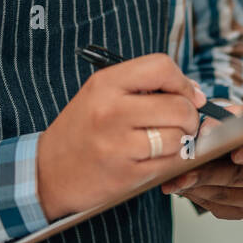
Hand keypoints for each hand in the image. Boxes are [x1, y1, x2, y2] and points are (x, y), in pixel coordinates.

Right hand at [38, 54, 204, 220]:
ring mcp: (118, 145)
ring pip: (177, 137)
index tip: (189, 95)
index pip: (161, 67)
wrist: (47, 171)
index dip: (183, 82)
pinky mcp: (126, 175)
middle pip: (178, 105)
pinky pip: (168, 164)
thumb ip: (144, 87)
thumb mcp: (101, 94)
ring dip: (181, 141)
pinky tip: (156, 158)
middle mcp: (111, 111)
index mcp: (105, 84)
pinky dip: (170, 161)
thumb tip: (194, 93)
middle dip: (189, 116)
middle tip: (183, 122)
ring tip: (167, 141)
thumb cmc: (81, 130)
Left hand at [159, 103, 242, 218]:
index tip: (235, 154)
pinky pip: (217, 207)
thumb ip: (220, 121)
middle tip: (184, 172)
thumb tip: (204, 133)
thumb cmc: (236, 129)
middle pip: (238, 176)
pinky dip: (196, 197)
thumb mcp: (231, 116)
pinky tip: (182, 187)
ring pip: (224, 195)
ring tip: (174, 180)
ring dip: (196, 188)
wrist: (236, 147)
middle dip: (207, 174)